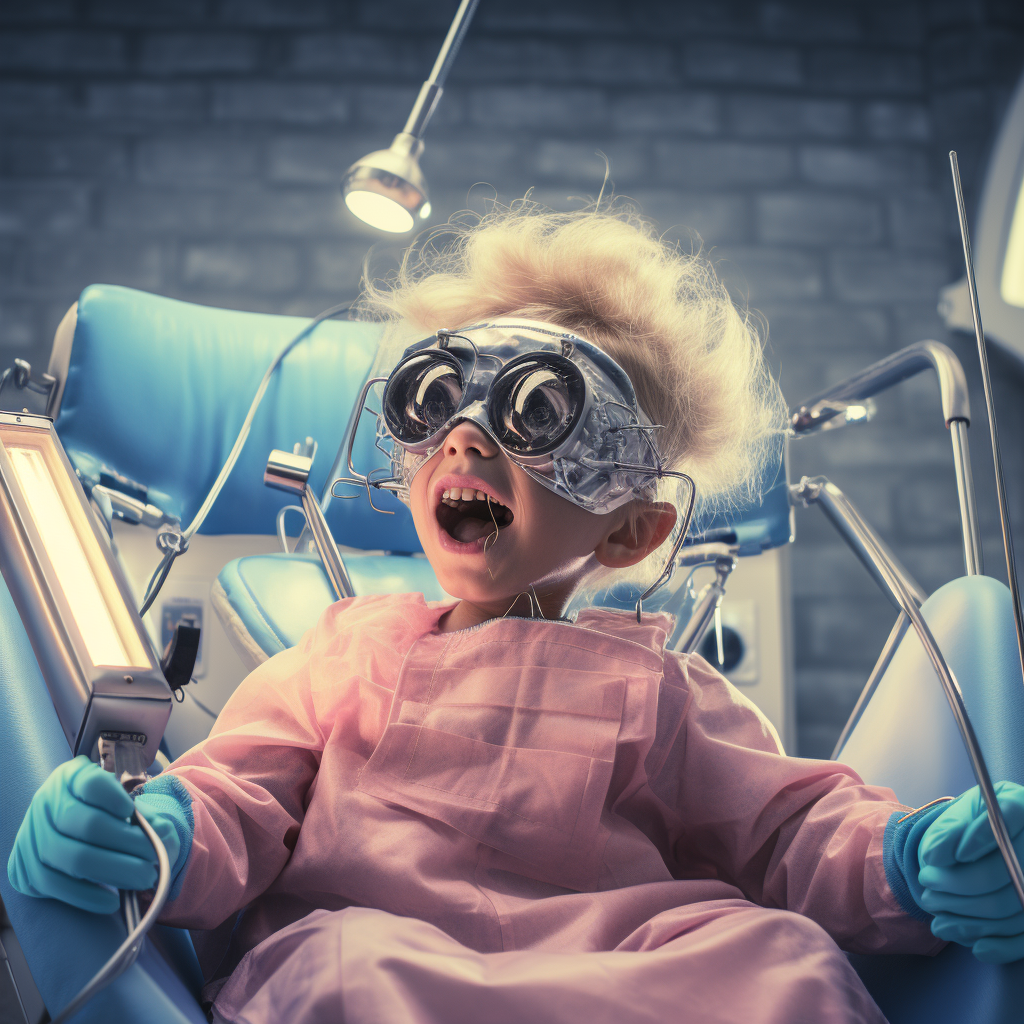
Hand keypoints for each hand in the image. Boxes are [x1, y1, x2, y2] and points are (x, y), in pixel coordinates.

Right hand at [7, 755, 180, 914]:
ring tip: (144, 877)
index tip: (134, 812)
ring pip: (74, 857)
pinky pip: (55, 885)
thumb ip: (144, 815)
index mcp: (71, 777)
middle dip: (129, 842)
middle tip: (154, 856)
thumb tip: (163, 833)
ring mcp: (32, 836)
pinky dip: (86, 895)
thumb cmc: (101, 812)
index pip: (93, 784)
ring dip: (115, 870)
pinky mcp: (25, 868)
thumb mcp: (120, 802)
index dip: (115, 798)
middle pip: (89, 824)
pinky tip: (112, 900)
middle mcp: (47, 802)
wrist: (65, 832)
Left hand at [916, 781, 1023, 963]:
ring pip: (1014, 907)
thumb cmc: (964, 831)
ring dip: (970, 917)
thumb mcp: (953, 819)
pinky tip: (975, 946)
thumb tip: (937, 856)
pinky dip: (1001, 945)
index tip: (935, 856)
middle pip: (1009, 873)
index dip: (976, 839)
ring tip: (936, 914)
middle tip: (926, 883)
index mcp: (1019, 806)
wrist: (974, 853)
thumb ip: (946, 832)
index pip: (1007, 818)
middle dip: (960, 885)